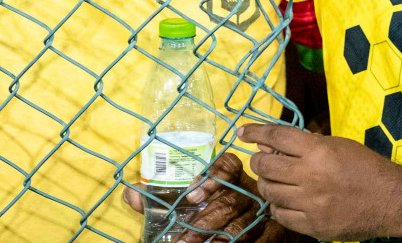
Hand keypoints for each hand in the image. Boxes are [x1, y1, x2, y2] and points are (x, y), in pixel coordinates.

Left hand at [125, 152, 261, 242]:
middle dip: (204, 224)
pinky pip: (261, 239)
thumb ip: (160, 198)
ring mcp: (261, 210)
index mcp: (232, 174)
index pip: (228, 166)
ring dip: (217, 241)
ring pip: (241, 226)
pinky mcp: (272, 230)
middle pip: (229, 202)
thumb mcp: (189, 200)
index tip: (191, 195)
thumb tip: (129, 193)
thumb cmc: (214, 206)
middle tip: (183, 242)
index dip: (212, 177)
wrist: (251, 224)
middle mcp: (249, 189)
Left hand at [241, 122, 401, 239]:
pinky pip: (281, 216)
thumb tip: (271, 147)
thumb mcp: (338, 145)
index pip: (277, 137)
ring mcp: (310, 204)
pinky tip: (284, 201)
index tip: (242, 132)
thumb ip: (306, 144)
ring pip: (270, 193)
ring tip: (275, 181)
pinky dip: (278, 207)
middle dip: (258, 161)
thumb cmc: (366, 167)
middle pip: (266, 166)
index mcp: (318, 151)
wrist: (391, 200)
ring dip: (267, 184)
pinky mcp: (313, 226)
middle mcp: (310, 176)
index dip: (256, 132)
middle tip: (261, 160)